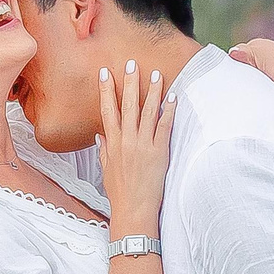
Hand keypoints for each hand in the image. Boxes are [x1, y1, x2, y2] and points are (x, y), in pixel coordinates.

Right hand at [97, 58, 173, 232]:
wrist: (133, 209)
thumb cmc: (120, 192)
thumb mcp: (106, 170)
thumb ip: (104, 150)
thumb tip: (100, 135)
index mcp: (112, 144)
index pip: (107, 110)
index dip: (106, 90)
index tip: (105, 73)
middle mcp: (126, 141)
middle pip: (127, 105)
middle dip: (129, 82)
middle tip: (132, 63)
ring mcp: (142, 145)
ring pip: (146, 112)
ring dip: (151, 91)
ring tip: (155, 74)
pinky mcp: (159, 152)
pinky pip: (164, 126)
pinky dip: (168, 111)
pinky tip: (173, 97)